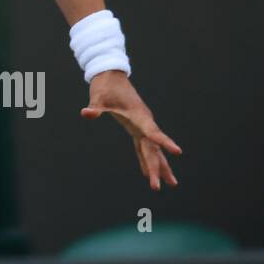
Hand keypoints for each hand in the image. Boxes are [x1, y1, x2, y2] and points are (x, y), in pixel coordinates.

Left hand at [81, 71, 181, 190]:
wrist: (111, 75)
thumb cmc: (106, 86)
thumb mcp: (98, 96)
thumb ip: (95, 107)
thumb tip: (86, 113)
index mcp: (138, 115)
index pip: (152, 131)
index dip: (164, 141)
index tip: (177, 151)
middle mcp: (144, 122)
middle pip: (153, 148)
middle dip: (157, 167)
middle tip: (159, 187)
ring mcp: (141, 125)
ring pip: (153, 149)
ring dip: (160, 166)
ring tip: (172, 184)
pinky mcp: (135, 126)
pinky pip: (143, 146)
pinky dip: (145, 159)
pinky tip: (147, 173)